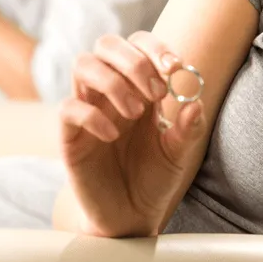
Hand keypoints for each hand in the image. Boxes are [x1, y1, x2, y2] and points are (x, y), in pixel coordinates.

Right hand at [59, 31, 207, 237]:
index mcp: (139, 87)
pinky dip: (92, 115)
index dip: (154, 48)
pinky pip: (68, 108)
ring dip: (113, 82)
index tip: (175, 68)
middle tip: (155, 93)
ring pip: (83, 64)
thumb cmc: (154, 178)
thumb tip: (194, 103)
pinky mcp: (70, 136)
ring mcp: (88, 109)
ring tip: (136, 113)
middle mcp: (110, 91)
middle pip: (106, 44)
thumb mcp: (179, 154)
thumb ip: (188, 129)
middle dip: (133, 60)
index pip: (138, 44)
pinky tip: (112, 135)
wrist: (131, 217)